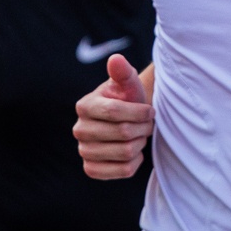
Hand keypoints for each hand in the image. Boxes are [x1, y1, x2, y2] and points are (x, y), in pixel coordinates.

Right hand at [75, 56, 151, 179]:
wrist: (126, 122)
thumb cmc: (128, 99)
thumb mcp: (128, 84)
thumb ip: (123, 72)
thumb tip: (116, 59)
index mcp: (84, 106)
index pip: (114, 112)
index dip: (139, 112)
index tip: (151, 111)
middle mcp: (79, 129)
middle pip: (123, 133)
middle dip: (143, 128)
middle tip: (147, 124)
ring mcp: (83, 151)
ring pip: (125, 153)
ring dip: (140, 144)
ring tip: (139, 136)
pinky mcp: (91, 169)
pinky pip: (123, 171)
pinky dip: (135, 162)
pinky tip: (133, 152)